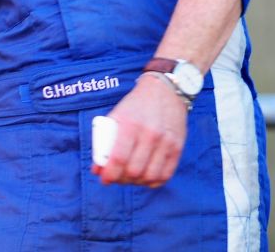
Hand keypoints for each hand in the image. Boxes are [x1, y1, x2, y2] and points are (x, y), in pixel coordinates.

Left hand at [91, 73, 188, 187]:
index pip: (119, 158)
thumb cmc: (136, 105)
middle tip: (116, 178)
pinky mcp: (177, 147)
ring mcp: (166, 141)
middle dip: (121, 180)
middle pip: (134, 170)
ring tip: (130, 178)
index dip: (110, 174)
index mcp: (130, 124)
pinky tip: (145, 178)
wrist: (164, 91)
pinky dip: (154, 181)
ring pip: (150, 176)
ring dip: (137, 182)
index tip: (104, 179)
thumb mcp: (116, 116)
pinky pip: (166, 174)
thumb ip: (105, 141)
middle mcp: (150, 134)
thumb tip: (97, 169)